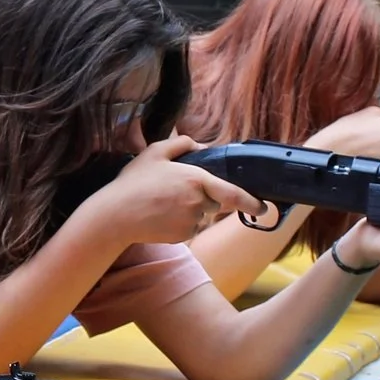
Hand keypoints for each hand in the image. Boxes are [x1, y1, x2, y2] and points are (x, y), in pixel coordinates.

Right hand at [73, 134, 262, 246]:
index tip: (263, 207)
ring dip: (191, 210)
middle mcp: (198, 202)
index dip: (251, 202)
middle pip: (215, 202)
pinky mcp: (183, 236)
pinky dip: (181, 222)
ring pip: (202, 216)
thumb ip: (181, 144)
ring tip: (162, 203)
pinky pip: (190, 228)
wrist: (116, 215)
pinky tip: (161, 215)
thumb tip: (200, 145)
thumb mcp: (154, 153)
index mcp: (196, 179)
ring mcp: (191, 221)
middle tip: (175, 193)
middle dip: (205, 198)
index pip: (233, 193)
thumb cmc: (133, 183)